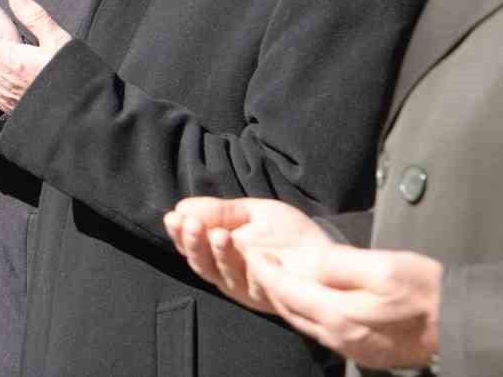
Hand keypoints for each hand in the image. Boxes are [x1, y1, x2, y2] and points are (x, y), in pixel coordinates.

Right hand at [164, 197, 330, 313]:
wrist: (329, 253)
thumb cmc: (289, 234)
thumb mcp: (253, 213)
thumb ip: (221, 211)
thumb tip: (182, 205)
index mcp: (222, 256)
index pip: (193, 247)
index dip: (180, 234)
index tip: (173, 217)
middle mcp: (230, 276)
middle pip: (202, 264)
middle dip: (194, 243)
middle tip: (190, 224)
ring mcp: (249, 288)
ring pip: (224, 274)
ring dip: (217, 254)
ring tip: (217, 233)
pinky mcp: (269, 296)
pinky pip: (253, 282)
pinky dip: (246, 266)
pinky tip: (242, 247)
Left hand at [243, 245, 441, 370]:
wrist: (456, 323)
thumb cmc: (422, 289)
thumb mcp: (380, 265)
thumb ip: (337, 265)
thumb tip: (306, 261)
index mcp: (338, 314)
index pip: (288, 292)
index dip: (268, 272)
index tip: (255, 254)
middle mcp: (338, 336)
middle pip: (292, 310)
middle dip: (272, 287)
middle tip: (260, 264)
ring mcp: (350, 347)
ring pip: (305, 323)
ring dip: (288, 301)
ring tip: (279, 279)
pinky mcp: (362, 351)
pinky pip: (323, 331)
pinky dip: (308, 312)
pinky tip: (310, 300)